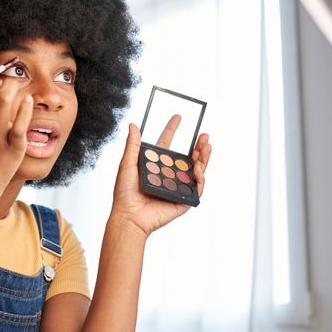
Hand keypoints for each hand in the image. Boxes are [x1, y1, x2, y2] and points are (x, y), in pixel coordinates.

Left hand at [111, 118, 211, 237]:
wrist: (128, 215)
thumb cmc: (124, 193)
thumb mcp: (127, 164)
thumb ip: (133, 145)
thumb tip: (132, 125)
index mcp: (155, 165)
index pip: (166, 144)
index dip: (172, 129)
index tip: (178, 116)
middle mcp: (168, 175)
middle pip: (187, 157)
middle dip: (198, 146)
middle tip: (204, 135)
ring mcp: (177, 187)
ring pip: (196, 170)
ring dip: (204, 158)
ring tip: (207, 146)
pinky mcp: (183, 200)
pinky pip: (196, 188)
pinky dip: (200, 178)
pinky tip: (198, 168)